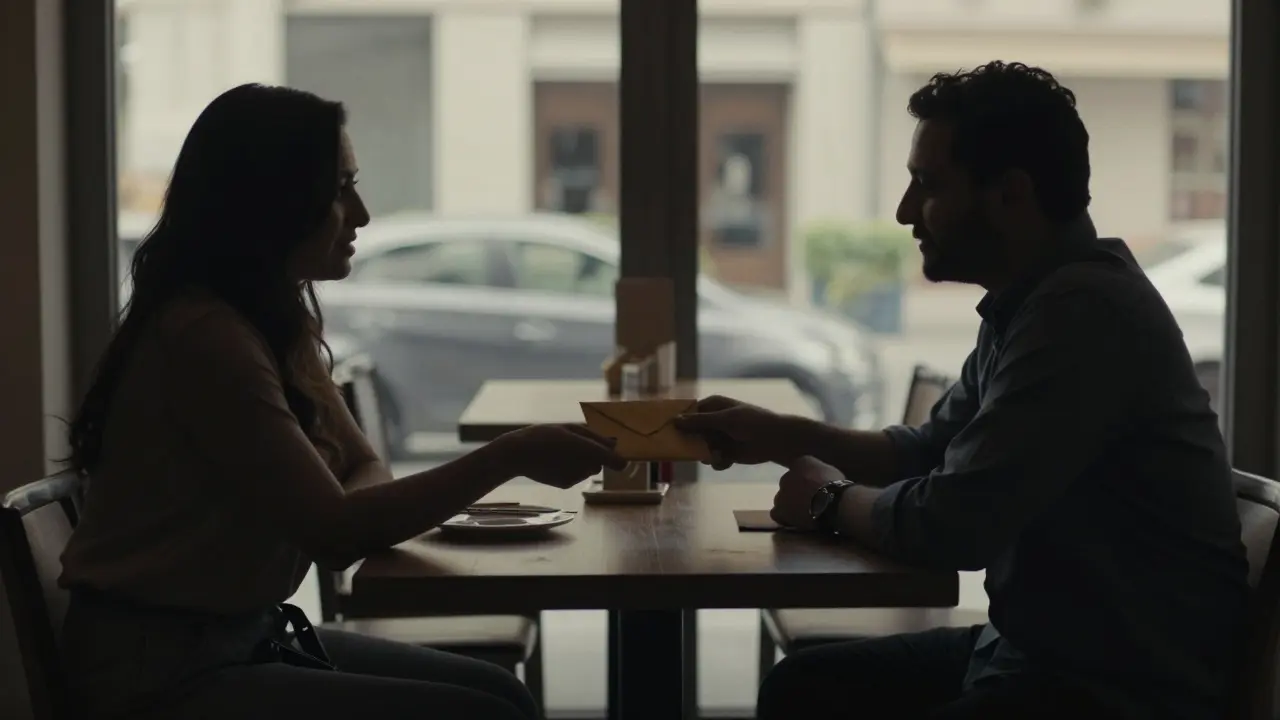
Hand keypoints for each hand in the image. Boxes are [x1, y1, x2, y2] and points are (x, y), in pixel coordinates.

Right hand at [494, 424, 627, 488]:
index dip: (619, 460)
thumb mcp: (569, 429)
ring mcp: (574, 477)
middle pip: (599, 463)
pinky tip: (556, 463)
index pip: (613, 460)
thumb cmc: (543, 435)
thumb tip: (614, 444)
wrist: (517, 454)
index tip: (621, 460)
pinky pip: (577, 476)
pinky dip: (572, 470)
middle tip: (576, 445)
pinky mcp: (566, 484)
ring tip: (561, 452)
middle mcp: (581, 464)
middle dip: (594, 456)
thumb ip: (593, 436)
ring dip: (582, 462)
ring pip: (588, 470)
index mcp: (584, 447)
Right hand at [673, 395, 797, 469]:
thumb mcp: (725, 419)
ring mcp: (719, 438)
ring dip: (707, 454)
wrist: (776, 441)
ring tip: (718, 454)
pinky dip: (719, 461)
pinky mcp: (726, 453)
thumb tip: (675, 420)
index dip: (678, 421)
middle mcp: (713, 421)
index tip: (665, 430)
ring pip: (701, 448)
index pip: (689, 412)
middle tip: (685, 450)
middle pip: (692, 432)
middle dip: (691, 442)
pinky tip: (727, 460)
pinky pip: (713, 459)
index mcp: (713, 406)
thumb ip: (700, 421)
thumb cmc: (752, 422)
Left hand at [770, 455, 845, 529]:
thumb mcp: (831, 471)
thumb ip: (819, 472)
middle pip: (788, 484)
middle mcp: (787, 475)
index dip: (806, 481)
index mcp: (801, 462)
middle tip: (808, 501)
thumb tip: (819, 478)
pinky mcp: (780, 510)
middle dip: (796, 491)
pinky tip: (793, 521)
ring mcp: (781, 493)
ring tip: (802, 513)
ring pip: (781, 498)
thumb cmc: (837, 485)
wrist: (832, 500)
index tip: (813, 488)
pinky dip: (784, 517)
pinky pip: (777, 514)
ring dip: (789, 504)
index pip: (799, 470)